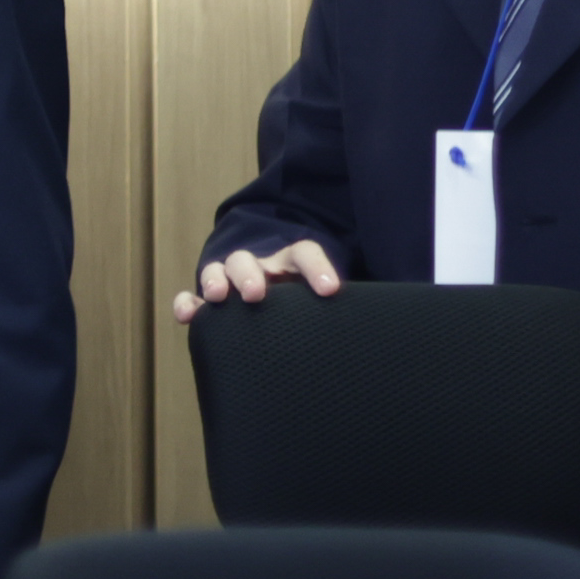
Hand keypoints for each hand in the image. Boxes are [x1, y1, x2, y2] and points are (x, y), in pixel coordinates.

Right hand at [171, 239, 342, 321]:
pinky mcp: (210, 299)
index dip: (317, 268)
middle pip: (252, 259)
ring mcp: (232, 280)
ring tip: (220, 298)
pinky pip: (194, 296)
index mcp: (294, 263)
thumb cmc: (311, 306)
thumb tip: (391, 325)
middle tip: (258, 293)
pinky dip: (188, 303)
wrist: (282, 297)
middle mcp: (261, 267)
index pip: (306, 253)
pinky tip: (187, 316)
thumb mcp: (328, 301)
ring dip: (218, 280)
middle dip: (252, 274)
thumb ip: (349, 308)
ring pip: (220, 269)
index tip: (331, 291)